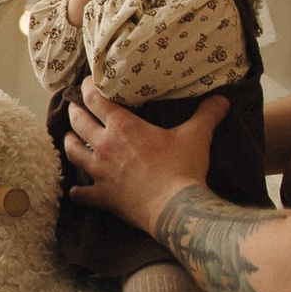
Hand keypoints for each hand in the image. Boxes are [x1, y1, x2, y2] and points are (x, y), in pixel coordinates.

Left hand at [60, 82, 226, 227]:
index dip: (88, 87)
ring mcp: (100, 172)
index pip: (96, 99)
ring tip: (69, 138)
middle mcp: (106, 146)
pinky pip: (82, 194)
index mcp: (123, 127)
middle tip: (74, 107)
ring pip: (73, 152)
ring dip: (69, 143)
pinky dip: (77, 192)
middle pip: (79, 122)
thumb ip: (207, 114)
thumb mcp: (197, 136)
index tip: (87, 82)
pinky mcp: (103, 196)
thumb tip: (221, 99)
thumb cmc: (183, 169)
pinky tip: (75, 191)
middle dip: (74, 112)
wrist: (175, 209)